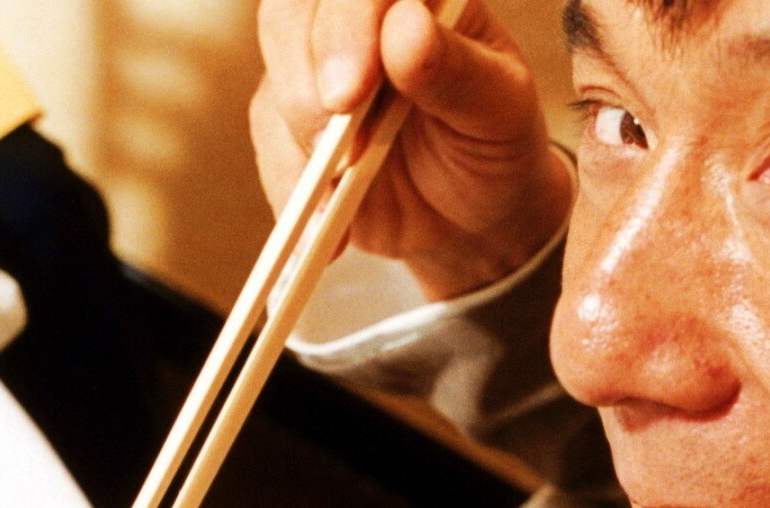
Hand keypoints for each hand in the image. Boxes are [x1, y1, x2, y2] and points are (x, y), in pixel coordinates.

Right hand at [252, 0, 573, 299]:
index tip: (350, 94)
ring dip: (303, 137)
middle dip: (307, 80)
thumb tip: (405, 28)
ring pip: (276, 74)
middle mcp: (358, 14)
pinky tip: (327, 225)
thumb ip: (459, 73)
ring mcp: (315, 58)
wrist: (471, 210)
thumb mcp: (501, 114)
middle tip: (335, 149)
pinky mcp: (288, 113)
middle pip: (293, 12)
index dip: (348, 25)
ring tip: (346, 189)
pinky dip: (293, 185)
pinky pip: (269, 140)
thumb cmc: (495, 145)